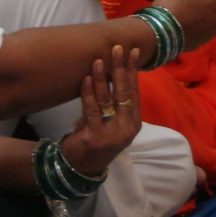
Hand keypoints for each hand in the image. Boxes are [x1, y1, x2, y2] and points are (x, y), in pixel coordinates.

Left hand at [60, 45, 141, 176]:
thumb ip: (113, 102)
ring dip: (102, 77)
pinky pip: (92, 110)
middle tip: (117, 48)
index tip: (133, 51)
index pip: (135, 91)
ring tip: (98, 60)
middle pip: (124, 92)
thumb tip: (113, 70)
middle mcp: (127, 127)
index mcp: (133, 122)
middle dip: (120, 68)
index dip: (133, 70)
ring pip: (107, 99)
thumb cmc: (96, 139)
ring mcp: (112, 134)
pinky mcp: (95, 138)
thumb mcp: (110, 121)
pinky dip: (88, 93)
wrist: (80, 168)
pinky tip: (85, 79)